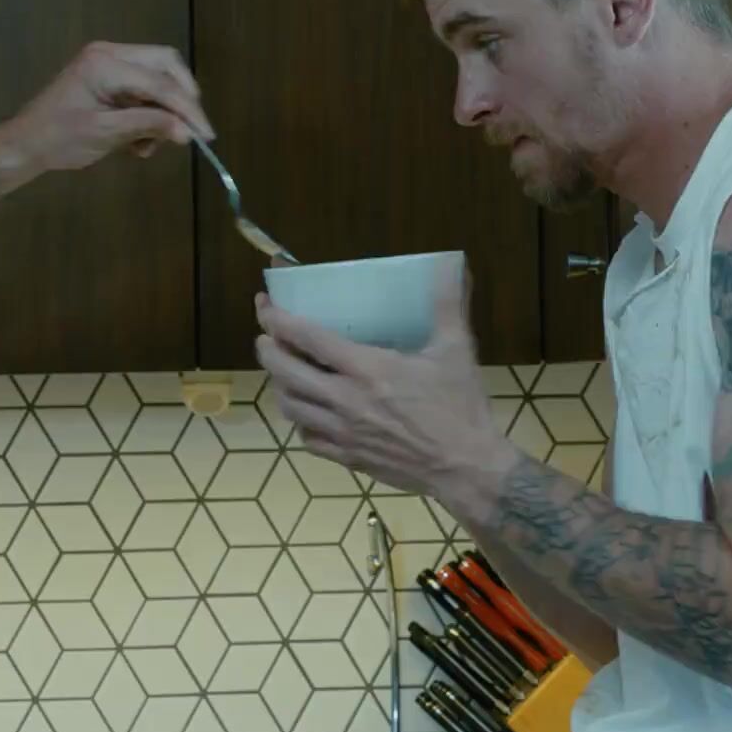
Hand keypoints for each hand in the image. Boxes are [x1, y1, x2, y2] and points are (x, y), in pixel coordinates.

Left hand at [0, 41, 214, 171]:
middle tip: (190, 132)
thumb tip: (188, 133)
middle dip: (182, 99)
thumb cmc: (58, 139)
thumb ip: (148, 126)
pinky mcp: (110, 77)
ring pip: (158, 76)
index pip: (160, 82)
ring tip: (149, 144)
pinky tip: (138, 141)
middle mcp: (110, 54)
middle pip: (166, 65)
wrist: (25, 144)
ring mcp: (110, 62)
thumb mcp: (106, 134)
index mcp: (105, 63)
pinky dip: (150, 113)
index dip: (187, 109)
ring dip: (164, 110)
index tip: (206, 137)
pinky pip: (144, 88)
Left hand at [253, 263, 518, 503]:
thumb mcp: (456, 349)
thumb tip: (451, 263)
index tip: (265, 306)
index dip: (277, 319)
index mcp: (366, 368)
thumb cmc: (460, 407)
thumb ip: (448, 303)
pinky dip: (300, 420)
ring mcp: (343, 432)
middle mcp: (345, 399)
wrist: (465, 468)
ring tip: (283, 371)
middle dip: (267, 350)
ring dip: (279, 384)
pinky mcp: (348, 458)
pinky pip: (308, 438)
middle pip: (285, 373)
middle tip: (266, 336)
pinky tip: (308, 412)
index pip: (306, 338)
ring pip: (290, 407)